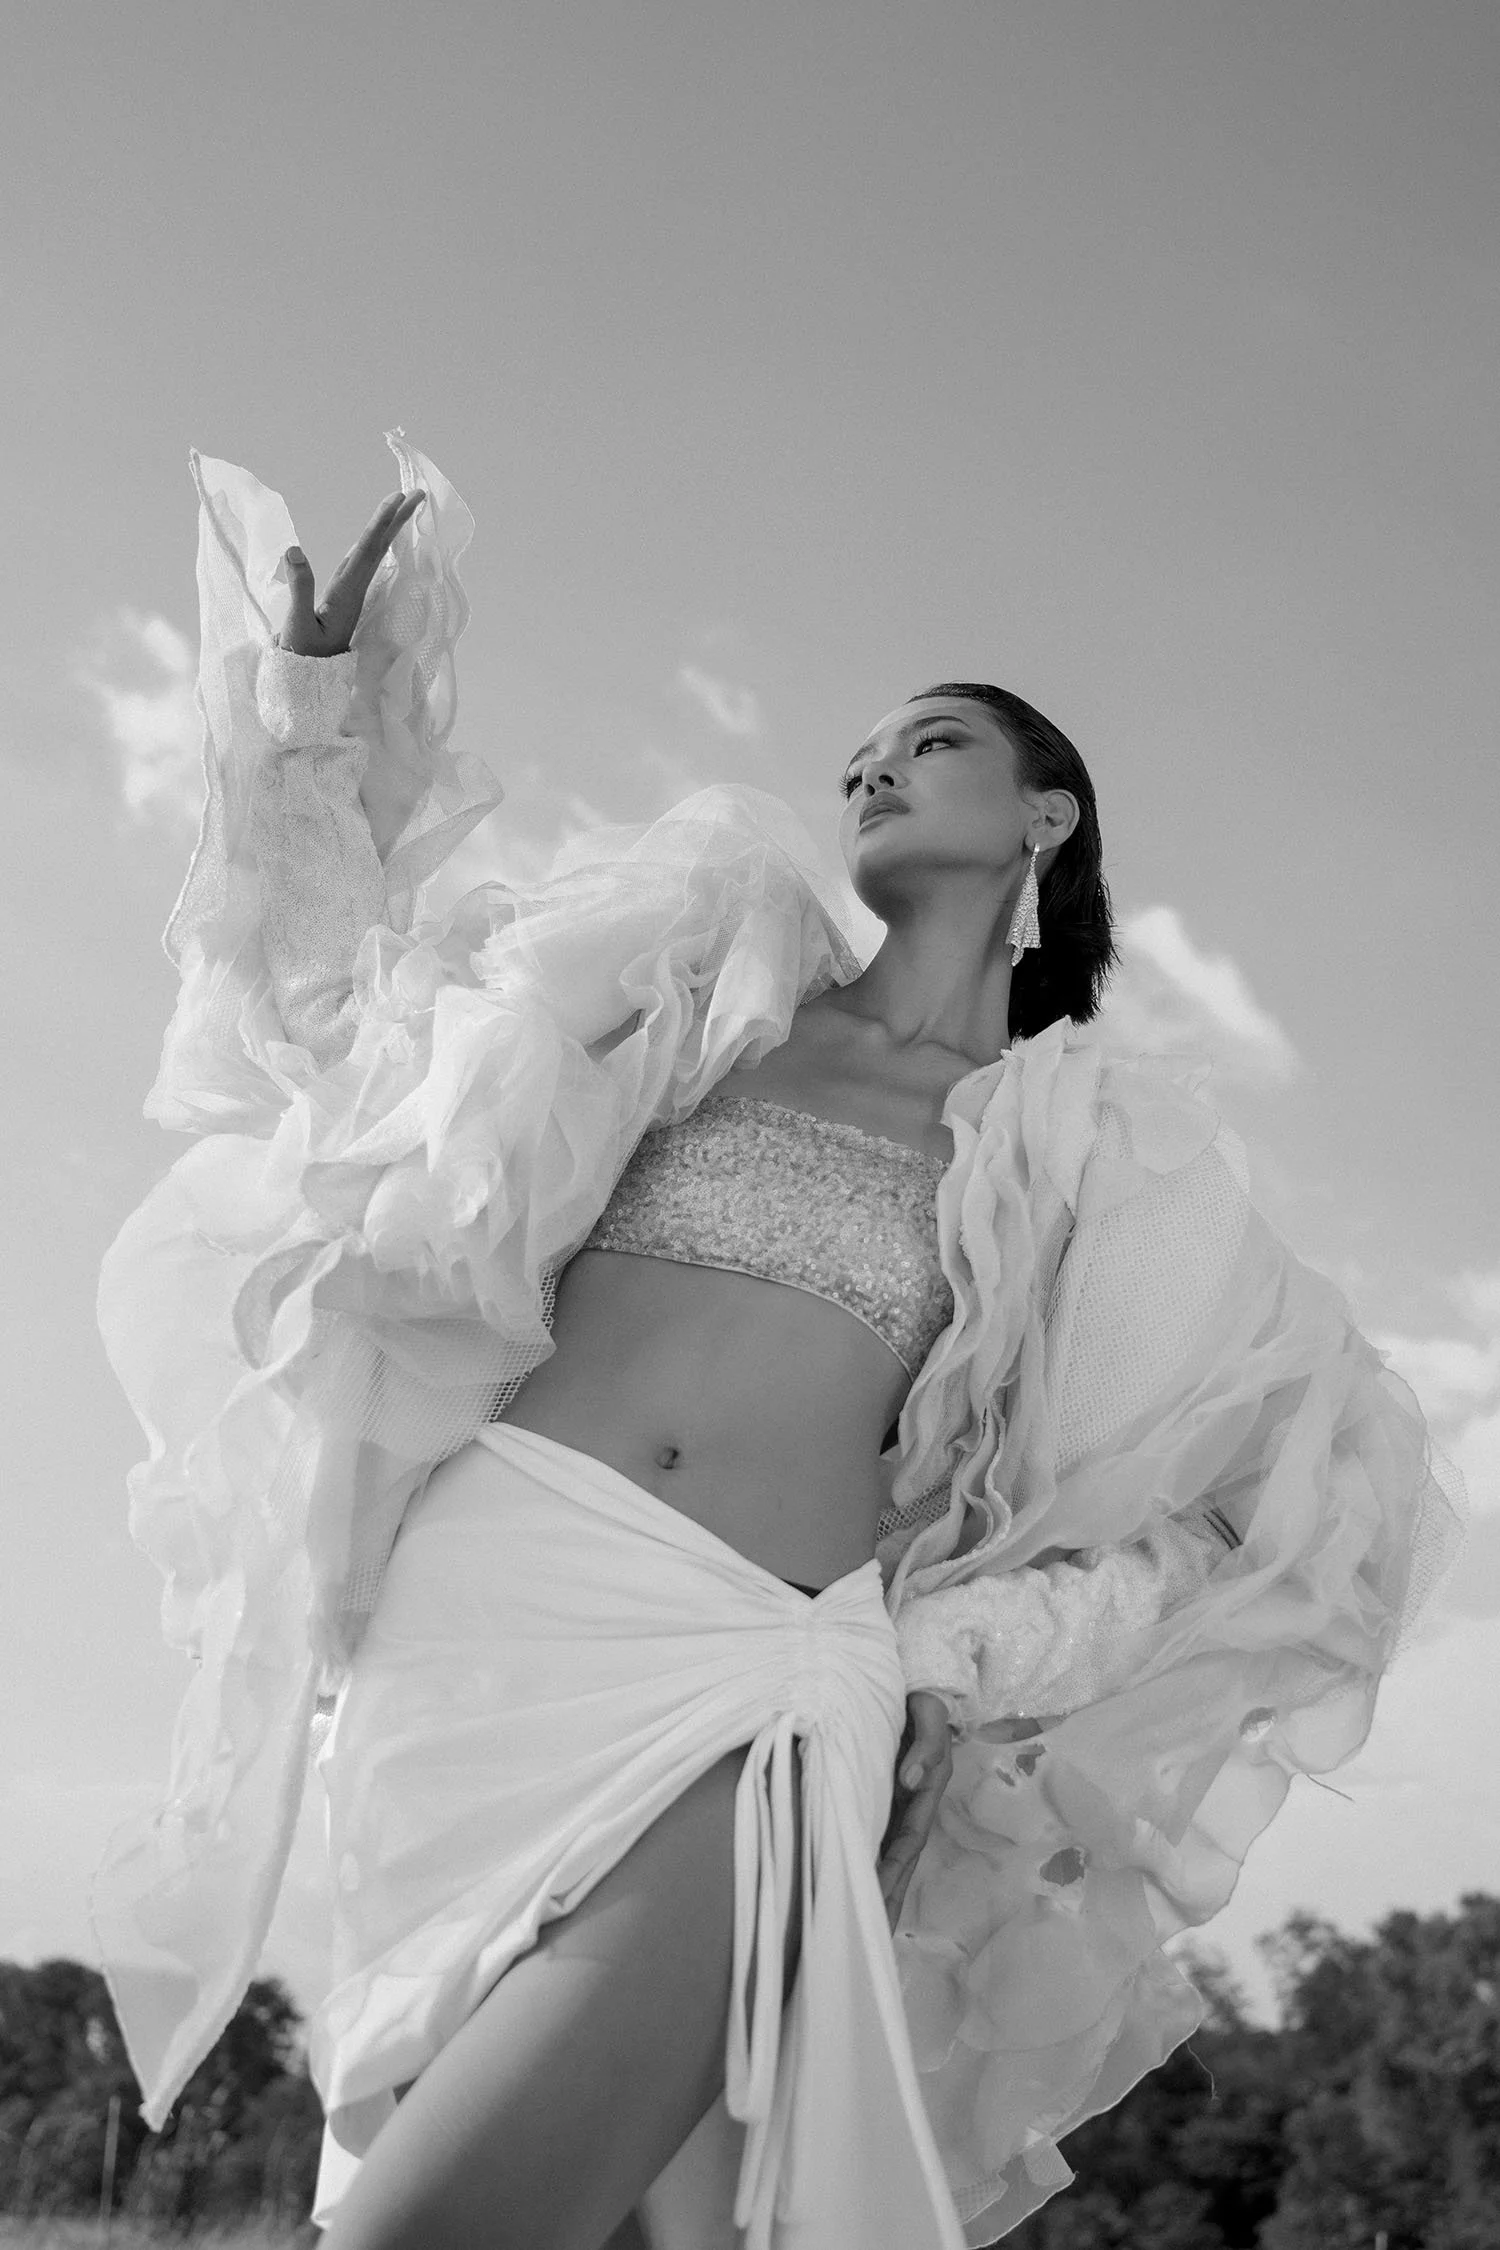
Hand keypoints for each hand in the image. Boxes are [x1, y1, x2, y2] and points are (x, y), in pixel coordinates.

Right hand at [276, 488, 426, 657]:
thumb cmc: (301, 655)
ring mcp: (351, 592)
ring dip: (387, 527)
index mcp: (346, 593)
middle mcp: (354, 589)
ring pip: (372, 552)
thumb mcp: (296, 625)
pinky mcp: (343, 595)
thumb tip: (294, 550)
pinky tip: (376, 536)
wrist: (307, 678)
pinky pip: (361, 562)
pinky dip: (371, 543)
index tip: (397, 499)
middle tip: (417, 492)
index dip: (380, 523)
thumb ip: (299, 588)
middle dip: (397, 518)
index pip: (366, 551)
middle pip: (378, 547)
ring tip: (401, 505)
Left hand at [877, 1690, 954, 1932]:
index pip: (907, 1844)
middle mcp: (909, 1804)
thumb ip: (925, 1744)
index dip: (893, 1876)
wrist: (909, 1679)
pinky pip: (868, 1834)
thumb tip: (910, 1780)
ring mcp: (892, 1802)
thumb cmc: (920, 1697)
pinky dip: (861, 1861)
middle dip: (888, 1899)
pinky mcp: (876, 1793)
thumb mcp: (928, 1713)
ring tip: (859, 1928)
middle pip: (898, 1861)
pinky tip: (846, 1883)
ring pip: (883, 1853)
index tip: (878, 1907)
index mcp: (923, 1792)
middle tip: (871, 1941)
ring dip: (876, 1888)